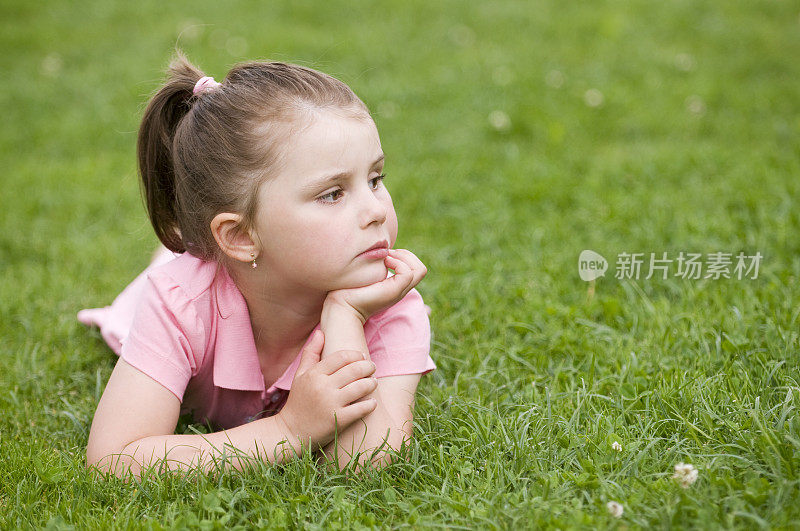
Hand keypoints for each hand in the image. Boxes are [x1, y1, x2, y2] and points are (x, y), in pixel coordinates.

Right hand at [275, 330, 378, 451]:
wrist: (290, 432)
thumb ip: (311, 352)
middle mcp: (323, 387)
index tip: (362, 357)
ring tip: (373, 383)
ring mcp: (331, 404)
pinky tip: (372, 402)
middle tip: (372, 368)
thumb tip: (320, 331)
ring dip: (371, 383)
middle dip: (368, 366)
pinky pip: (361, 408)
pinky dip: (370, 404)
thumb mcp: (300, 375)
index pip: (342, 356)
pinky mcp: (338, 420)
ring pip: (361, 387)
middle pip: (354, 369)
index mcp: (314, 374)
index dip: (356, 355)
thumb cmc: (298, 401)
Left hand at [326, 248, 427, 322]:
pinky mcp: (393, 291)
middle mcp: (400, 290)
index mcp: (394, 286)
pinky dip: (397, 262)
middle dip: (407, 254)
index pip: (415, 269)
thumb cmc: (346, 291)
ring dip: (404, 257)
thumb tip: (376, 252)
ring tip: (386, 257)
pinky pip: (407, 273)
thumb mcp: (363, 276)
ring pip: (420, 270)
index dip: (404, 256)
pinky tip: (383, 262)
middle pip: (421, 269)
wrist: (341, 306)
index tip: (385, 254)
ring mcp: (398, 291)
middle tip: (388, 253)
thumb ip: (372, 267)